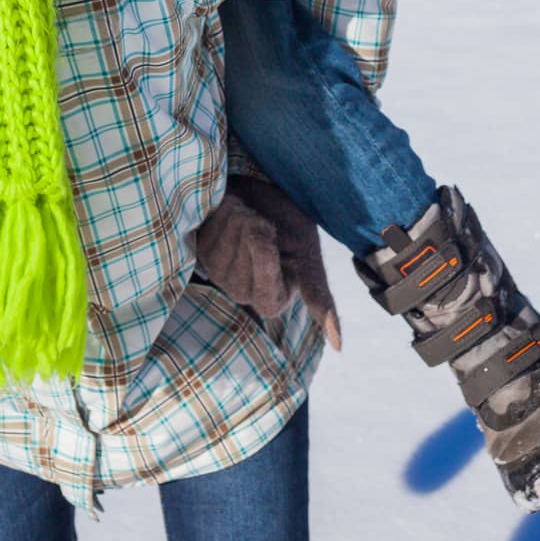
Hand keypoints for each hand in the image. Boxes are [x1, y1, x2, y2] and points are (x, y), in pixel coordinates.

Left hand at [197, 177, 341, 348]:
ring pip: (228, 237)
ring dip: (241, 216)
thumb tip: (338, 346)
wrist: (268, 193)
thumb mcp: (309, 258)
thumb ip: (318, 297)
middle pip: (247, 251)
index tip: (274, 236)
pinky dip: (225, 210)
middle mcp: (241, 292)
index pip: (265, 292)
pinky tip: (230, 213)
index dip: (267, 255)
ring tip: (248, 216)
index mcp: (271, 301)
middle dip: (257, 227)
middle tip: (264, 223)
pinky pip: (211, 228)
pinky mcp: (201, 251)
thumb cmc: (291, 227)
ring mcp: (219, 272)